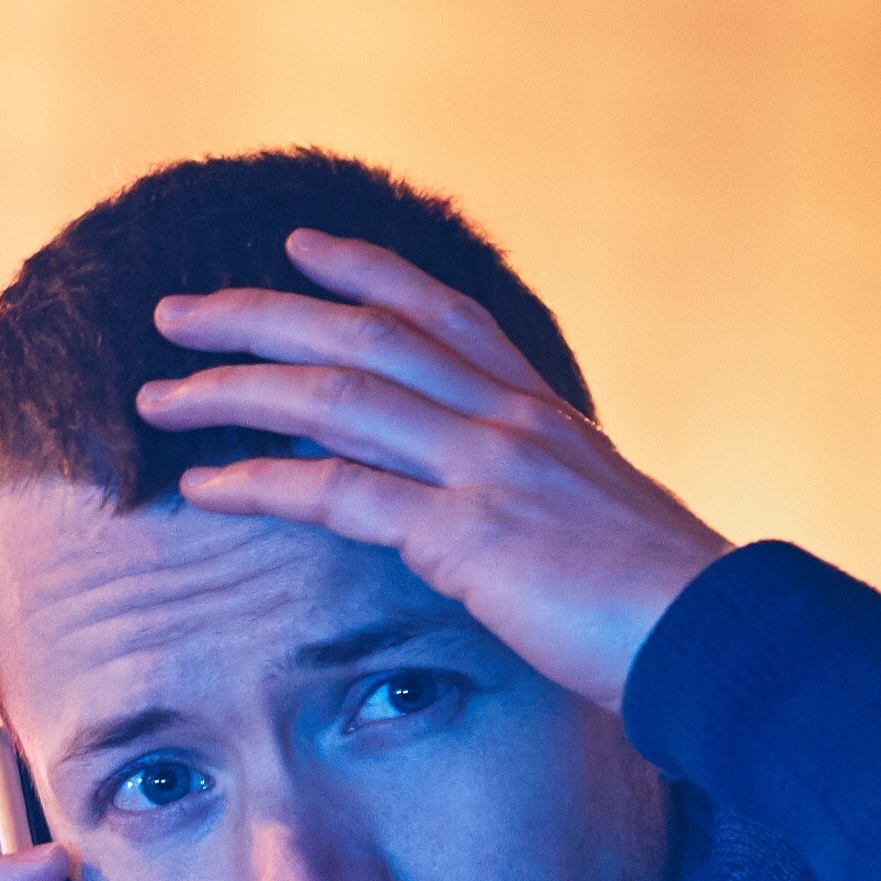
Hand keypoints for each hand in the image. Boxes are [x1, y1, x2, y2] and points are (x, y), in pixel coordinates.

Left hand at [139, 229, 735, 710]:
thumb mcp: (603, 531)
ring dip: (233, 388)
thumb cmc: (668, 608)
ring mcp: (485, 468)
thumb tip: (510, 524)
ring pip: (334, 394)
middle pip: (363, 335)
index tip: (302, 242)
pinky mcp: (465, 533)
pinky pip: (338, 492)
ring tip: (156, 393)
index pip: (444, 316)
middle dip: (260, 315)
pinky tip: (202, 483)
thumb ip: (546, 507)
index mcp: (543, 415)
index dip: (367, 271)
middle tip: (176, 311)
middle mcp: (509, 421)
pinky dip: (260, 481)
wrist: (724, 638)